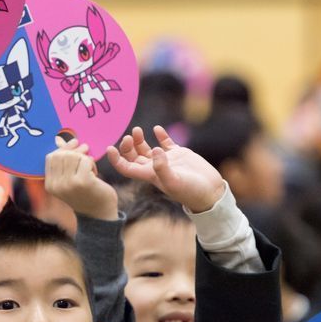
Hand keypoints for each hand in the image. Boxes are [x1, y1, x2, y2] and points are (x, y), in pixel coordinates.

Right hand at [45, 136, 117, 220]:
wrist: (99, 215)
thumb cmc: (85, 194)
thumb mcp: (70, 179)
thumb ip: (63, 161)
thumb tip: (58, 139)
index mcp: (50, 185)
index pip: (51, 157)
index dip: (63, 148)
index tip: (75, 144)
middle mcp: (57, 185)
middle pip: (62, 155)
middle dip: (75, 150)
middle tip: (86, 149)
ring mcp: (69, 184)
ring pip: (74, 156)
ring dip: (84, 157)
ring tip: (89, 165)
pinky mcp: (83, 182)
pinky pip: (86, 160)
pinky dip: (92, 163)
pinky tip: (94, 172)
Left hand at [106, 125, 224, 212]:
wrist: (210, 192)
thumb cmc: (191, 192)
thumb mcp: (175, 182)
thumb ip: (163, 168)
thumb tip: (154, 150)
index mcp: (149, 176)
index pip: (126, 168)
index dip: (116, 159)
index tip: (110, 147)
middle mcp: (155, 167)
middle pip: (133, 157)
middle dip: (127, 146)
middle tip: (129, 135)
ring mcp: (166, 160)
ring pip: (146, 149)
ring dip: (139, 140)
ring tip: (136, 130)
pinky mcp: (179, 154)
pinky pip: (165, 143)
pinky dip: (160, 135)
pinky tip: (157, 129)